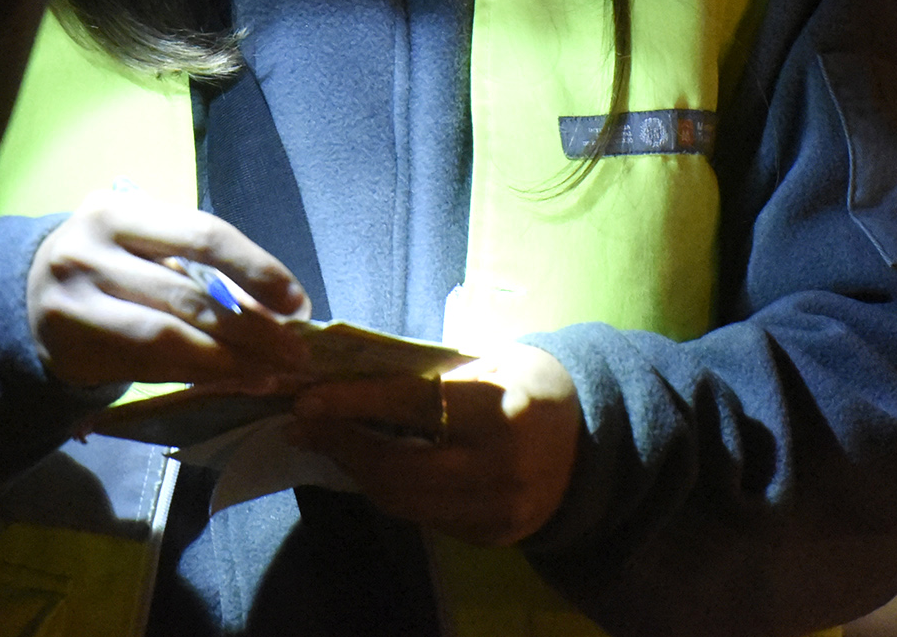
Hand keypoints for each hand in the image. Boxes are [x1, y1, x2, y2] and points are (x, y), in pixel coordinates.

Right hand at [26, 190, 311, 390]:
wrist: (27, 301)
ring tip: (271, 374)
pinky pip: (149, 365)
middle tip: (297, 352)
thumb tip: (278, 308)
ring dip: (230, 360)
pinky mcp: (73, 348)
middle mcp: (90, 250)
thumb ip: (197, 268)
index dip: (257, 269)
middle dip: (253, 327)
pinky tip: (233, 382)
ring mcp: (76, 301)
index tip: (298, 302)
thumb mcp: (143, 246)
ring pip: (169, 336)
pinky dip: (197, 375)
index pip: (202, 234)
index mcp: (119, 211)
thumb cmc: (107, 265)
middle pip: (189, 293)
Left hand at [290, 346, 580, 546]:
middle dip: (343, 445)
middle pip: (399, 466)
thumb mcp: (487, 361)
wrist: (592, 441)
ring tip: (328, 443)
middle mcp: (500, 466)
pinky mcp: (492, 536)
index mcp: (500, 408)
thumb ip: (427, 374)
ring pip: (405, 500)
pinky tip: (370, 468)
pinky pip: (425, 517)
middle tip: (304, 424)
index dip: (353, 404)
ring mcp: (497, 509)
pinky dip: (392, 491)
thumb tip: (348, 376)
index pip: (411, 406)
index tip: (307, 400)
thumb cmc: (528, 384)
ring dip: (358, 472)